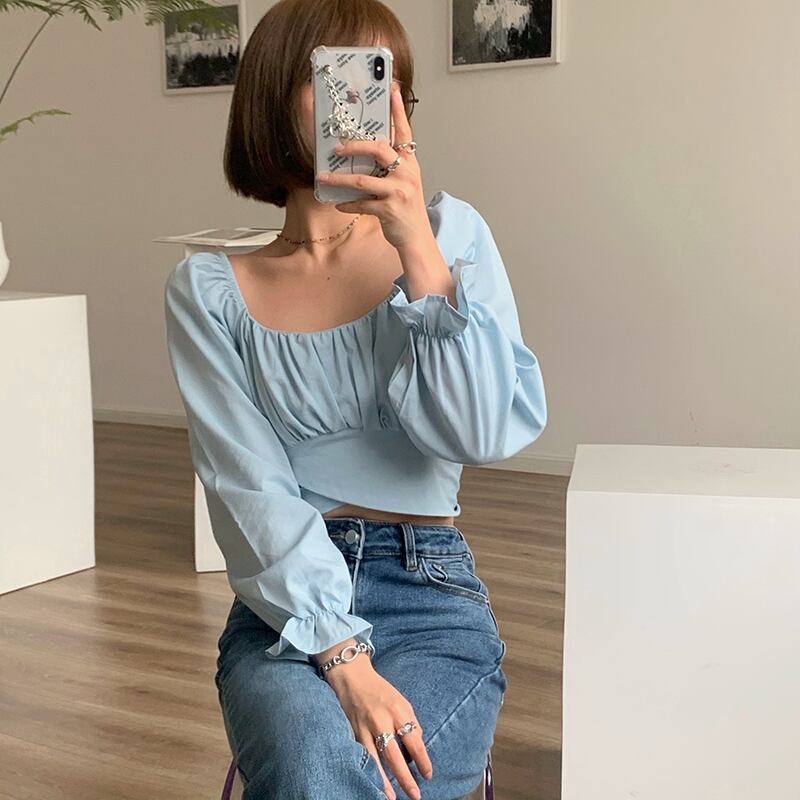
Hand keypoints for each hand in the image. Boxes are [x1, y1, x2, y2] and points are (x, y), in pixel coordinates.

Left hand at [316, 83, 430, 250]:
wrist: (417, 238)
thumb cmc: (406, 209)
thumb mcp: (403, 182)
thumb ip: (390, 166)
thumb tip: (363, 152)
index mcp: (409, 163)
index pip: (403, 131)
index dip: (397, 110)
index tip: (390, 90)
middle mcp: (406, 173)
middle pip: (379, 149)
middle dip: (355, 146)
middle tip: (337, 147)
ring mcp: (399, 191)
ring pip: (363, 179)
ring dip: (339, 179)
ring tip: (323, 177)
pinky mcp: (390, 210)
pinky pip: (362, 203)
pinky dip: (348, 203)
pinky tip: (338, 203)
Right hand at [324, 656, 432, 799]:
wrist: (352, 676)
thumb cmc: (380, 690)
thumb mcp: (401, 701)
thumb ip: (409, 723)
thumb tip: (416, 748)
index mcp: (398, 710)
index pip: (414, 740)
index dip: (423, 760)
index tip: (428, 775)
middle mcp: (381, 719)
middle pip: (395, 755)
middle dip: (406, 777)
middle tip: (415, 794)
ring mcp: (364, 727)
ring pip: (375, 760)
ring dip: (384, 781)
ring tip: (392, 798)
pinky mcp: (352, 731)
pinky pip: (362, 755)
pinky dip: (368, 770)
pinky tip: (372, 783)